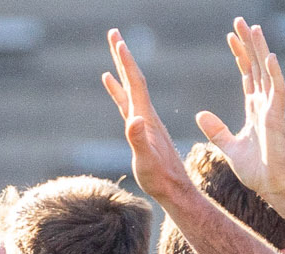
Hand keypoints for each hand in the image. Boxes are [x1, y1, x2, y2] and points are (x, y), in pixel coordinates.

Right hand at [101, 28, 196, 204]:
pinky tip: (110, 82)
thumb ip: (139, 140)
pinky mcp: (141, 129)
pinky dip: (117, 89)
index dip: (126, 62)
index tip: (118, 41)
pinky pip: (126, 102)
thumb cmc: (159, 178)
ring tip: (112, 51)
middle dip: (122, 56)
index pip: (135, 83)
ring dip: (120, 68)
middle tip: (112, 33)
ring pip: (129, 88)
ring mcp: (143, 120)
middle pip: (132, 78)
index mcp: (146, 117)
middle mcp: (145, 114)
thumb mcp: (146, 161)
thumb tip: (133, 120)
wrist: (174, 189)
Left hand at [192, 20, 284, 203]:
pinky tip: (269, 58)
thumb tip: (200, 115)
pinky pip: (277, 92)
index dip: (239, 55)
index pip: (247, 75)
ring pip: (267, 73)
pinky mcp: (278, 119)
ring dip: (260, 50)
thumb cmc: (257, 170)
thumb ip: (217, 130)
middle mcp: (265, 104)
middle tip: (240, 21)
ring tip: (254, 29)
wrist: (273, 187)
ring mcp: (273, 110)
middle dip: (248, 44)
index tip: (231, 37)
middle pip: (256, 67)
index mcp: (255, 109)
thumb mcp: (230, 147)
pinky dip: (274, 75)